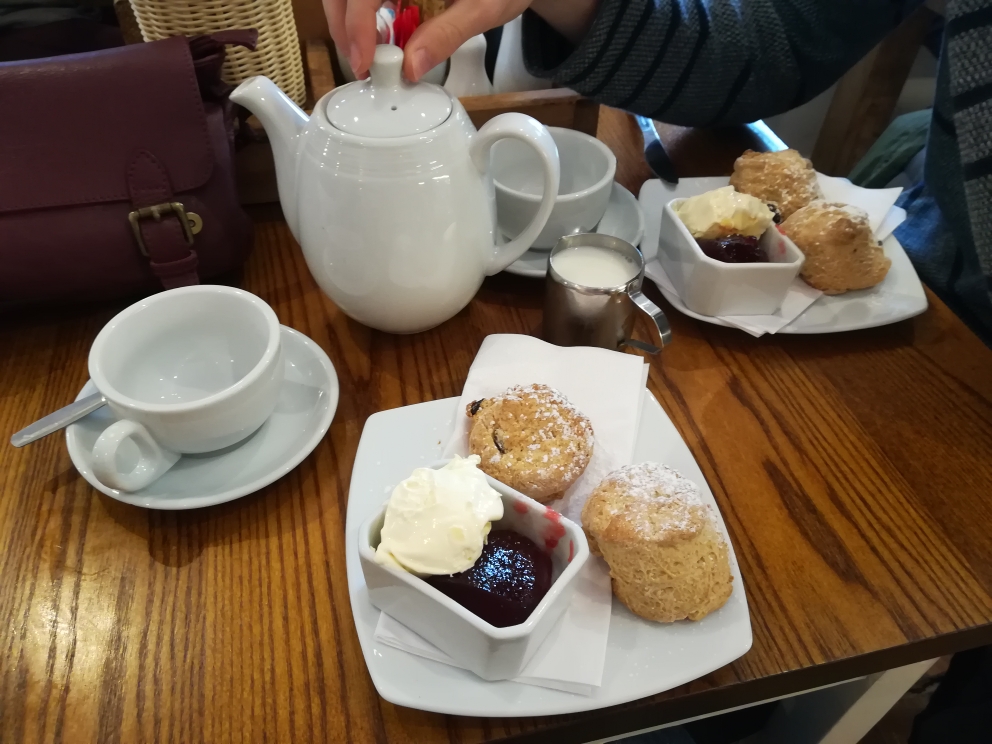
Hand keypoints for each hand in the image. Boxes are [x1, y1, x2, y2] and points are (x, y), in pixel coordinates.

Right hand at [323, 0, 598, 80]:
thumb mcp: (486, 8)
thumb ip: (448, 34)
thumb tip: (411, 67)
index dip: (356, 25)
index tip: (364, 63)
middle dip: (343, 24)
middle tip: (360, 64)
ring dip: (348, 18)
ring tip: (368, 53)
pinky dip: (364, 10)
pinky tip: (381, 33)